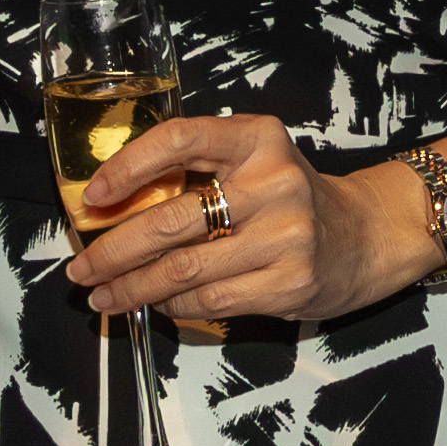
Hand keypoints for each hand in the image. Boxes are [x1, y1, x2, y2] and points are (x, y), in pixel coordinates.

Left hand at [69, 109, 434, 329]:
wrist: (365, 236)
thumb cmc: (292, 199)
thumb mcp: (254, 163)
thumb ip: (196, 171)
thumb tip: (110, 207)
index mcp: (258, 139)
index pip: (181, 139)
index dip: (128, 165)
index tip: (93, 196)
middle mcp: (274, 182)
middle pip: (170, 220)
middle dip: (113, 249)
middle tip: (80, 266)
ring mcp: (285, 236)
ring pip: (183, 270)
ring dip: (132, 288)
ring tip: (102, 295)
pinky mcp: (289, 282)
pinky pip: (210, 299)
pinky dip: (173, 306)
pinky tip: (156, 305)